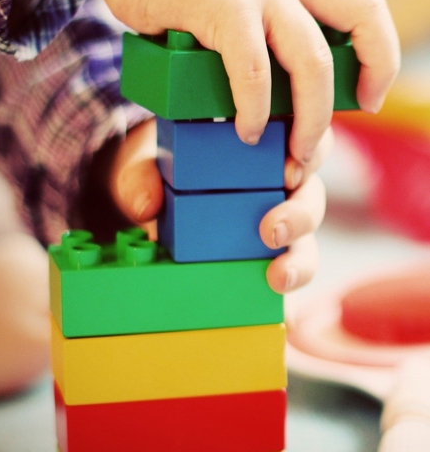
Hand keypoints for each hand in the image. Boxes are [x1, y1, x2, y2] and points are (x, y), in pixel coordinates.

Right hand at [29, 0, 399, 167]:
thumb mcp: (235, 6)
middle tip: (338, 130)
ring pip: (312, 60)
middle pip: (362, 20)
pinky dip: (255, 108)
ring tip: (294, 154)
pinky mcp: (221, 5)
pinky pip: (253, 68)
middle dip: (367, 80)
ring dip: (311, 118)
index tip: (368, 97)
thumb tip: (269, 102)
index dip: (380, 55)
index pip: (364, 9)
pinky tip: (246, 130)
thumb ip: (258, 40)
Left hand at [106, 119, 329, 292]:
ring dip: (300, 260)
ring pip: (306, 240)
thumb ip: (141, 177)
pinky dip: (290, 294)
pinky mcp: (265, 262)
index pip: (304, 142)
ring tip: (278, 276)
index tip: (288, 173)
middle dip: (301, 214)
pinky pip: (285, 276)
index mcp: (262, 148)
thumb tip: (146, 206)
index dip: (310, 155)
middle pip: (311, 196)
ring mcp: (275, 226)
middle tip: (273, 230)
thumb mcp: (145, 165)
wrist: (147, 201)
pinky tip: (283, 308)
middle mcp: (277, 187)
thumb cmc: (159, 171)